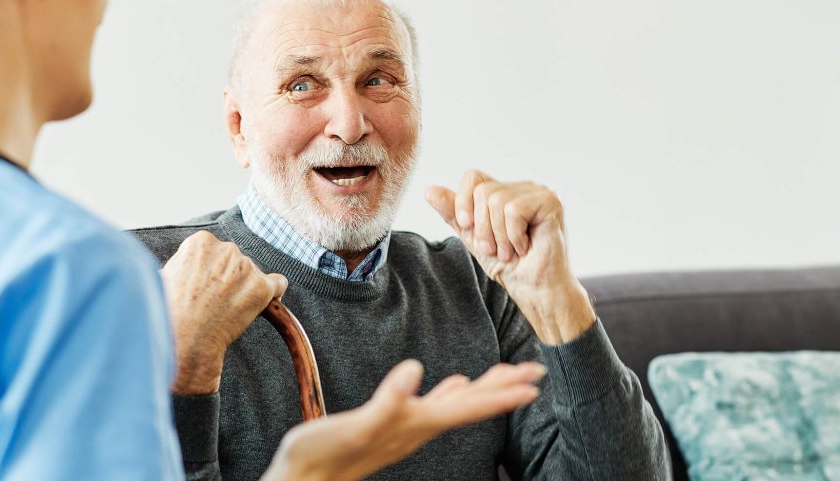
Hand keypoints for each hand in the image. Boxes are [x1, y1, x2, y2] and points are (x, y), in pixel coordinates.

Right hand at [161, 231, 286, 393]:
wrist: (182, 341)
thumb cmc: (167, 314)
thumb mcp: (164, 277)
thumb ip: (184, 265)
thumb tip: (186, 269)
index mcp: (201, 242)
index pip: (215, 251)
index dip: (208, 271)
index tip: (203, 288)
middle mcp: (227, 249)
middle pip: (234, 261)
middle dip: (227, 278)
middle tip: (213, 303)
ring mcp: (247, 267)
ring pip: (253, 274)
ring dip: (244, 289)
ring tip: (225, 312)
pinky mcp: (262, 287)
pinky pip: (278, 284)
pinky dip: (274, 293)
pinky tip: (261, 305)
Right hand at [261, 359, 545, 480]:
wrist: (302, 480)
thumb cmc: (321, 457)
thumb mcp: (354, 427)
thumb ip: (386, 403)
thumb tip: (415, 370)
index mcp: (415, 424)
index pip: (469, 407)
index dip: (501, 393)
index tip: (534, 382)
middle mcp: (417, 427)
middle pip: (472, 404)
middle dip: (504, 386)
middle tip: (537, 369)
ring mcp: (406, 427)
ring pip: (456, 404)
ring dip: (484, 388)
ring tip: (508, 374)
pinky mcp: (391, 424)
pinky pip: (432, 404)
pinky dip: (450, 392)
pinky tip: (455, 385)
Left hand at [426, 170, 595, 343]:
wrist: (534, 290)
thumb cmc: (508, 266)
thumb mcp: (472, 237)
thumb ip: (453, 213)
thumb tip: (429, 190)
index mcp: (504, 192)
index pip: (473, 177)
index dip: (462, 201)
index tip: (465, 227)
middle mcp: (522, 187)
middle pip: (482, 191)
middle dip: (482, 228)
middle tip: (496, 250)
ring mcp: (538, 192)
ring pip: (497, 201)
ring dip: (498, 236)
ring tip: (510, 251)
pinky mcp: (550, 202)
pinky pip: (514, 211)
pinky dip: (513, 236)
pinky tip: (526, 247)